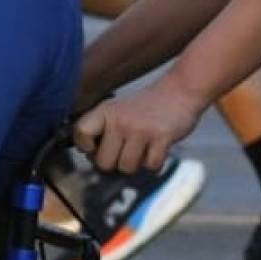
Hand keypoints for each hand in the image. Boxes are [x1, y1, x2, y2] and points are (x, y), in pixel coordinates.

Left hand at [73, 79, 207, 176]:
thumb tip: (86, 155)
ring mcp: (141, 129)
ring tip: (143, 147)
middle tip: (127, 149)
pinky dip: (154, 163)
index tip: (97, 146)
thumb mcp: (117, 110)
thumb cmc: (145, 108)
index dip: (87, 147)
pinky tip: (157, 148)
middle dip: (115, 162)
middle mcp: (120, 120)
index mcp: (106, 111)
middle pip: (103, 163)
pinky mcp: (161, 137)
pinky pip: (150, 167)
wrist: (180, 92)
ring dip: (136, 164)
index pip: (81, 134)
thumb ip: (101, 130)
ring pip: (127, 167)